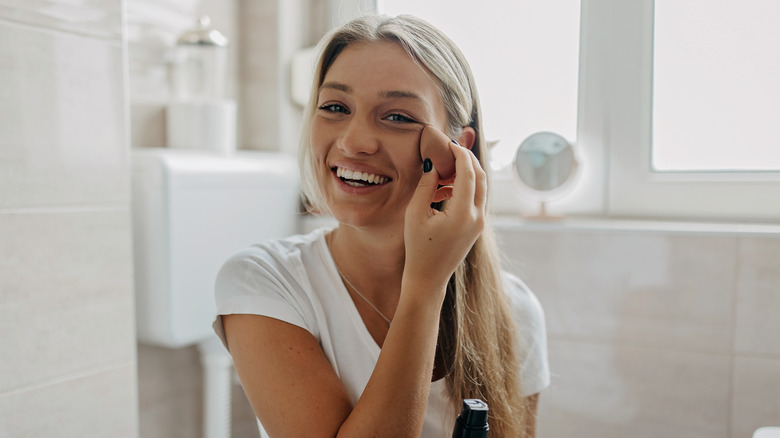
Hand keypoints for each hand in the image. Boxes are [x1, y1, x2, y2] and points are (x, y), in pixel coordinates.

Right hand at [403, 129, 486, 298]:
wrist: (428, 278)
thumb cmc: (418, 248)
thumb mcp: (415, 215)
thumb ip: (426, 186)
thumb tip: (434, 164)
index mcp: (462, 214)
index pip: (468, 174)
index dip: (460, 155)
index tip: (450, 143)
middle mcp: (476, 217)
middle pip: (481, 177)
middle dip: (468, 160)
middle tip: (452, 149)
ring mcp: (479, 223)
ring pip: (480, 188)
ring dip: (466, 174)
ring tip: (443, 170)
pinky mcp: (477, 226)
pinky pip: (476, 199)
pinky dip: (465, 187)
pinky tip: (443, 189)